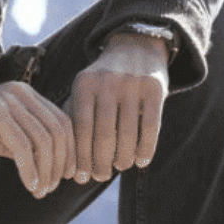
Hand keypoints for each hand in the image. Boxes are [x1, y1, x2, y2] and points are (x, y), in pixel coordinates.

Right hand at [0, 81, 77, 197]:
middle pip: (57, 130)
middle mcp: (20, 92)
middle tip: (53, 187)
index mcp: (26, 94)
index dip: (70, 150)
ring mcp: (7, 100)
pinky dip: (30, 170)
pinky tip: (30, 186)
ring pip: (43, 139)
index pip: (62, 121)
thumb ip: (30, 144)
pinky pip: (23, 147)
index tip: (68, 176)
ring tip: (41, 190)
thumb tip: (61, 167)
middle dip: (61, 162)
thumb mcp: (6, 139)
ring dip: (46, 170)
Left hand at [70, 31, 168, 182]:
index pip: (80, 127)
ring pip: (128, 133)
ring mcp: (132, 83)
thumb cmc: (104, 80)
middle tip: (100, 176)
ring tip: (120, 166)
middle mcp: (107, 81)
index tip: (80, 177)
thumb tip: (68, 165)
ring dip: (123, 158)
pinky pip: (151, 127)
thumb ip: (74, 118)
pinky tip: (141, 161)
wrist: (136, 46)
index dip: (80, 156)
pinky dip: (146, 149)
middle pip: (104, 133)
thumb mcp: (84, 89)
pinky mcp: (155, 87)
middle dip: (101, 162)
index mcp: (84, 83)